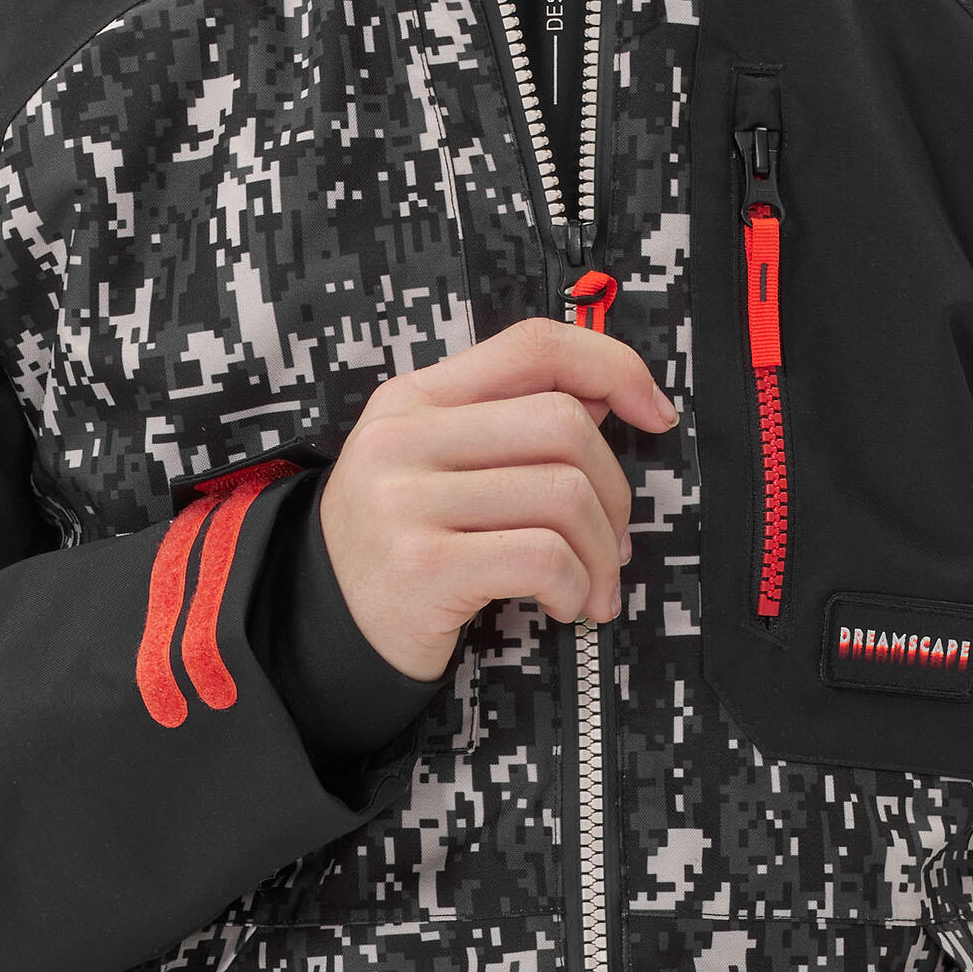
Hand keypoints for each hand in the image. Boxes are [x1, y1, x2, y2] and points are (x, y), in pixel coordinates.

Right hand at [317, 314, 679, 682]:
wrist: (317, 625)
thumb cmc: (400, 539)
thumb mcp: (438, 460)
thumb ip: (511, 418)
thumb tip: (604, 391)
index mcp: (417, 397)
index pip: (533, 345)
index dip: (611, 365)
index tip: (655, 411)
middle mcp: (404, 436)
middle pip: (563, 423)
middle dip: (615, 490)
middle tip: (614, 540)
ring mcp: (407, 500)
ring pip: (564, 493)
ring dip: (602, 552)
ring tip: (593, 584)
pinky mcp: (422, 566)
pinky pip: (543, 557)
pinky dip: (576, 586)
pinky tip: (564, 603)